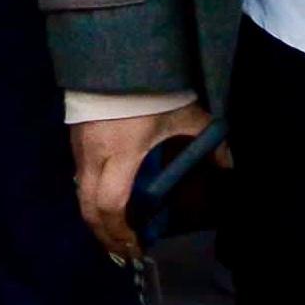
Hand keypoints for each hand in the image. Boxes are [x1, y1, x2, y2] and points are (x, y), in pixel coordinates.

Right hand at [69, 102, 214, 261]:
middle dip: (104, 235)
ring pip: (80, 193)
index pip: (111, 205)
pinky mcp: (74, 138)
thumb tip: (229, 166)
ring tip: (116, 231)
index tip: (137, 247)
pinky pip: (79, 176)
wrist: (117, 52)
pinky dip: (91, 195)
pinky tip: (108, 199)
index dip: (120, 232)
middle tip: (123, 252)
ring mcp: (79, 147)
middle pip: (88, 209)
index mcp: (121, 154)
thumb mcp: (186, 113)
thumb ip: (208, 140)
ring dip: (96, 217)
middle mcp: (94, 156)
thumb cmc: (152, 88)